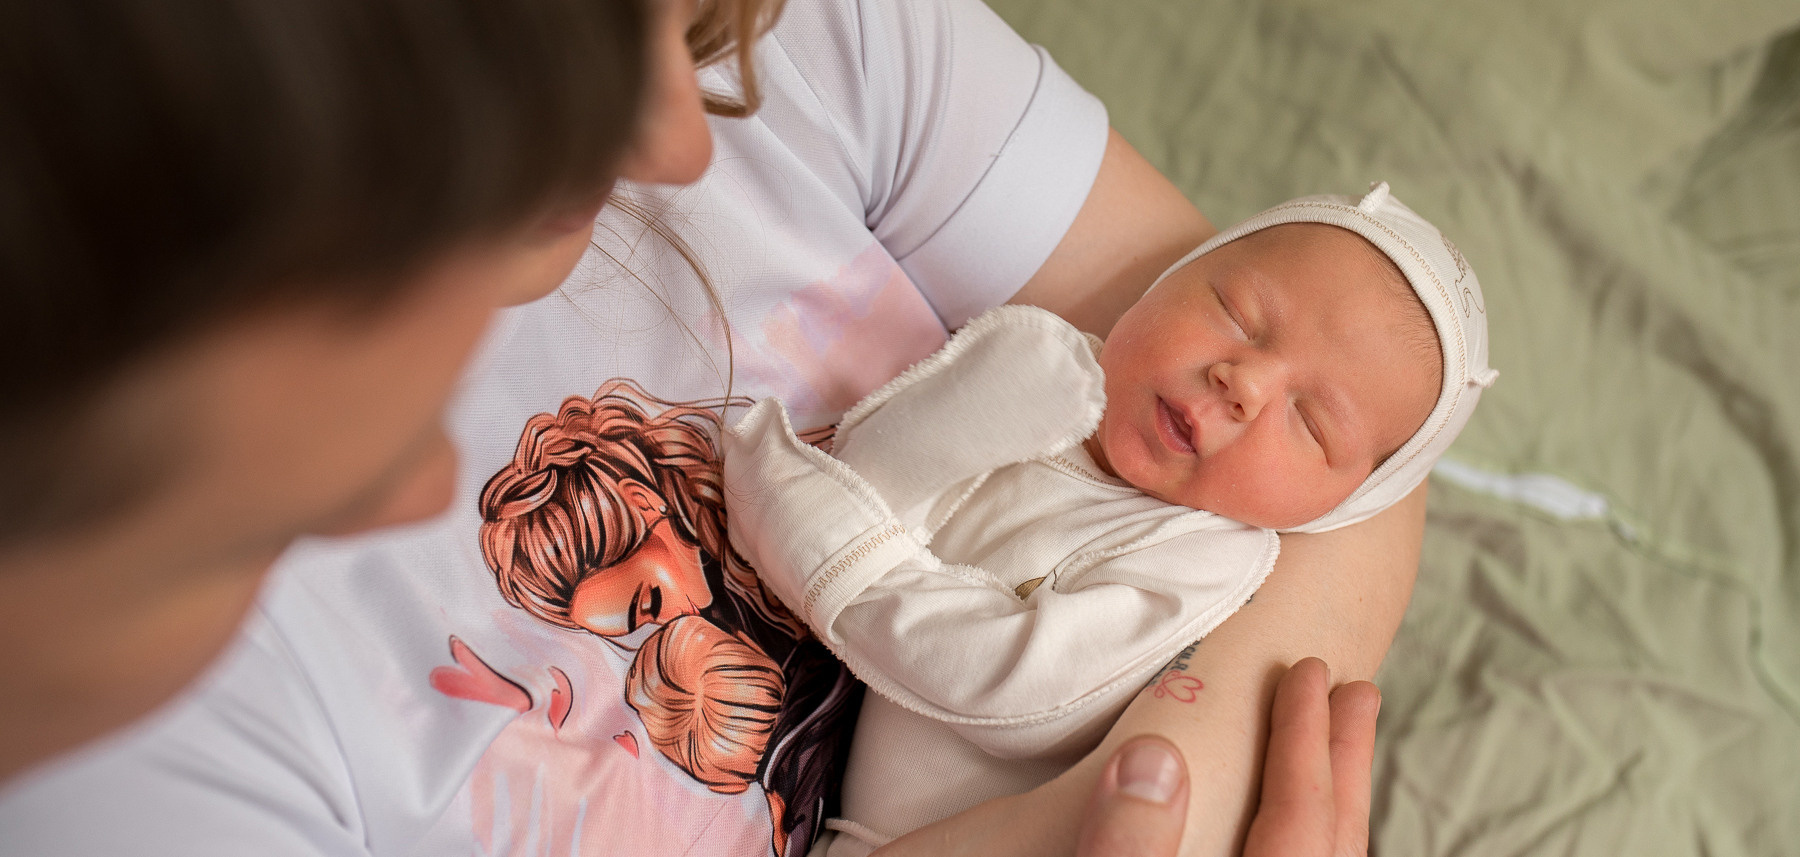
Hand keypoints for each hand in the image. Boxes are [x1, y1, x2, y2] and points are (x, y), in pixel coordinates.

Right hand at [1073, 658, 1379, 856]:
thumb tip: (1155, 760)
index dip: (1308, 741)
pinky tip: (1279, 808)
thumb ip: (1125, 846)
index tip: (1309, 673)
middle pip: (1332, 842)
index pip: (1300, 820)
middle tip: (1354, 692)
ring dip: (1331, 794)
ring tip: (1335, 738)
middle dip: (1341, 760)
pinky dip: (1301, 829)